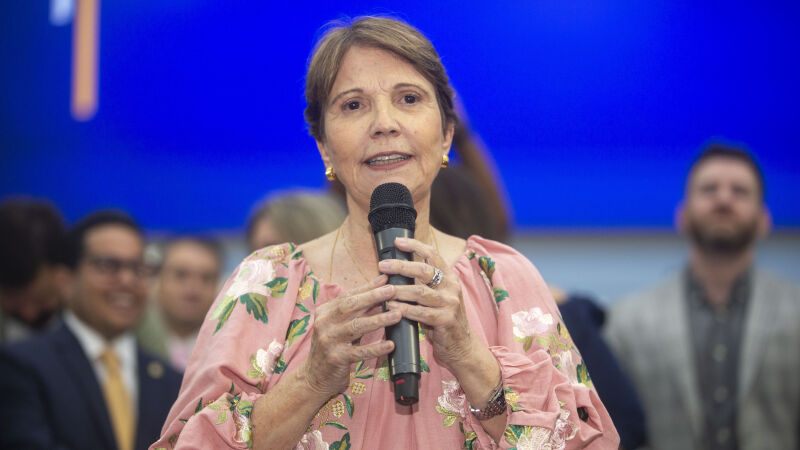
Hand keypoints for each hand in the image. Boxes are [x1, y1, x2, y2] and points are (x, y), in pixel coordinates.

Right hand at [302, 275, 400, 398]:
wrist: (313, 377)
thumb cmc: (332, 347)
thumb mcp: (339, 325)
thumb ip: (357, 310)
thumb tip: (380, 288)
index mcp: (324, 312)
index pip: (349, 296)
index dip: (368, 287)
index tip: (385, 280)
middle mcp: (324, 323)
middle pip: (350, 306)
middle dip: (373, 297)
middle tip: (393, 290)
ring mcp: (328, 341)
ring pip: (356, 326)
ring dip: (379, 319)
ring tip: (397, 314)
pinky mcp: (336, 358)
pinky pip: (359, 352)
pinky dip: (376, 348)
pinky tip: (390, 344)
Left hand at [378, 237, 476, 371]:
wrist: (462, 347)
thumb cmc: (442, 321)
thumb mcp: (436, 299)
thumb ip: (423, 285)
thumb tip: (396, 271)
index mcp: (449, 278)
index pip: (433, 255)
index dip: (415, 246)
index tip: (397, 242)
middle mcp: (452, 287)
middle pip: (424, 270)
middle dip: (401, 266)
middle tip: (382, 265)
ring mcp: (451, 303)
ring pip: (420, 292)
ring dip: (399, 290)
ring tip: (383, 290)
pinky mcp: (446, 320)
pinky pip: (421, 313)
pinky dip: (405, 310)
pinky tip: (393, 309)